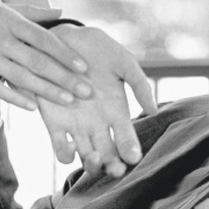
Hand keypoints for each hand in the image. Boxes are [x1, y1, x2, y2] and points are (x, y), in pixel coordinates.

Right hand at [0, 0, 90, 112]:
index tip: (84, 67)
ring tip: (68, 101)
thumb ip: (30, 12)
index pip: (44, 39)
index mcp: (9, 21)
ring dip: (48, 91)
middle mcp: (0, 38)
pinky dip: (17, 98)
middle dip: (66, 77)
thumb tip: (59, 11)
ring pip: (23, 77)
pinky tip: (33, 107)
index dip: (66, 54)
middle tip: (87, 90)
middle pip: (39, 61)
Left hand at [36, 25, 157, 178]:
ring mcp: (76, 126)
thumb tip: (153, 110)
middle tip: (117, 169)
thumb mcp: (123, 63)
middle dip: (113, 166)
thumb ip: (139, 84)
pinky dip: (66, 154)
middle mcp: (97, 125)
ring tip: (96, 157)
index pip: (126, 141)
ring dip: (92, 164)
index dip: (131, 151)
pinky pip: (60, 148)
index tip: (135, 157)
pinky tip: (72, 147)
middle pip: (108, 156)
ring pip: (86, 157)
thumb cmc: (98, 49)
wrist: (62, 39)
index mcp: (117, 113)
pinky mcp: (55, 123)